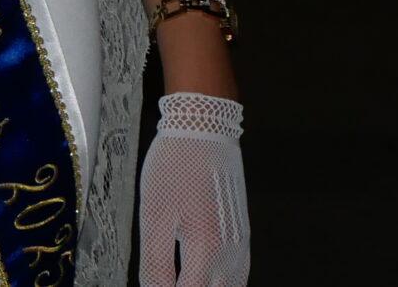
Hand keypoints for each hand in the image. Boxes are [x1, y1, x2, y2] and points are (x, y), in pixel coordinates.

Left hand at [138, 92, 249, 285]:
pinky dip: (225, 284)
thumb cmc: (176, 165)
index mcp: (206, 250)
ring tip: (184, 280)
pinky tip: (208, 280)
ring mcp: (240, 244)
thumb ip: (155, 264)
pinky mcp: (243, 233)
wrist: (204, 127)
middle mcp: (230, 252)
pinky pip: (240, 274)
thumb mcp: (153, 216)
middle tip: (168, 283)